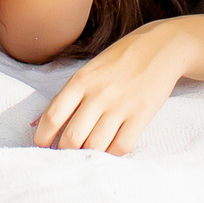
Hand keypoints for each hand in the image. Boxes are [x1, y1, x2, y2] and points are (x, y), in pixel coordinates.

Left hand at [32, 23, 195, 154]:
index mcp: (81, 80)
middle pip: (72, 137)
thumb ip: (71, 95)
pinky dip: (111, 154)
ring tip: (85, 154)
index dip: (43, 138)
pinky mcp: (141, 115)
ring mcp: (121, 106)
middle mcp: (98, 94)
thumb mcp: (90, 70)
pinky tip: (109, 149)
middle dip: (64, 152)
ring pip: (95, 146)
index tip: (42, 146)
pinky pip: (121, 146)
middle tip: (65, 155)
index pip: (53, 116)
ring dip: (87, 155)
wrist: (161, 47)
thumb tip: (46, 124)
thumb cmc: (120, 60)